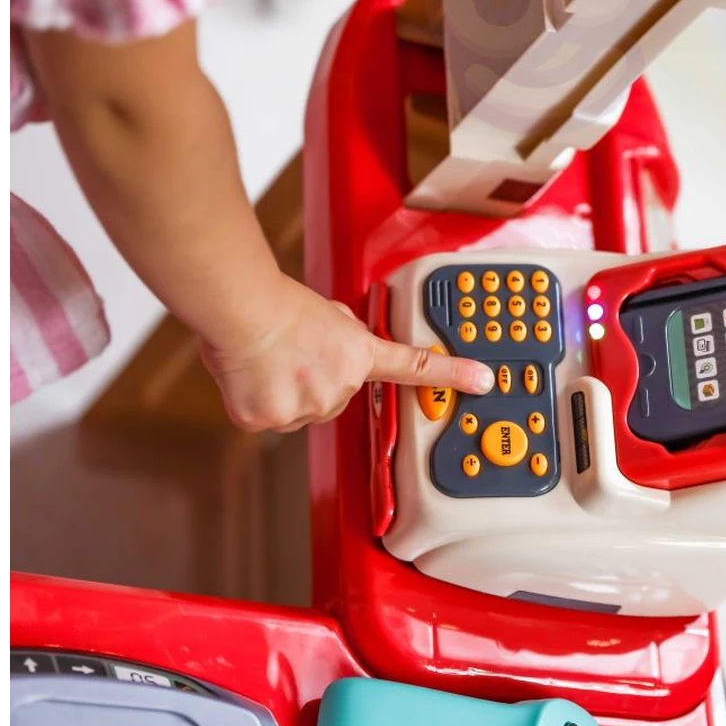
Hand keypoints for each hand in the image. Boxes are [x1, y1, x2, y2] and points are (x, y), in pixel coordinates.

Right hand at [200, 276, 495, 432]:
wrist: (242, 310)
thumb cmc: (277, 305)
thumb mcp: (328, 314)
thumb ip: (344, 336)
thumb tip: (344, 342)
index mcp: (358, 354)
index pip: (415, 367)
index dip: (452, 375)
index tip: (483, 380)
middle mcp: (340, 386)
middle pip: (335, 398)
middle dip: (317, 381)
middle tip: (293, 355)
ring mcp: (307, 407)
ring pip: (301, 410)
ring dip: (286, 391)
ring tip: (269, 360)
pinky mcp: (272, 421)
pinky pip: (269, 417)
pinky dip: (258, 401)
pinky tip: (252, 376)